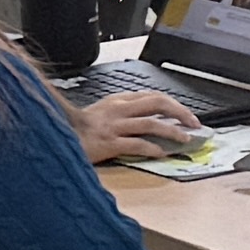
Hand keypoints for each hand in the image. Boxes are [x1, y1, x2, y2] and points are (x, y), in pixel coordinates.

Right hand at [69, 86, 205, 166]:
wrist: (54, 136)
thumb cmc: (76, 128)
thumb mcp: (100, 112)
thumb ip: (123, 112)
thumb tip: (151, 120)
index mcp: (117, 101)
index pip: (152, 96)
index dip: (174, 104)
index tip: (186, 115)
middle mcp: (118, 110)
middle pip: (157, 103)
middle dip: (180, 112)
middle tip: (194, 124)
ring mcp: (114, 126)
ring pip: (151, 124)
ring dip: (172, 131)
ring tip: (185, 139)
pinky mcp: (109, 143)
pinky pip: (137, 144)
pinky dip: (153, 148)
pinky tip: (162, 153)